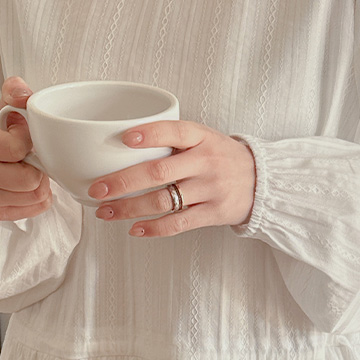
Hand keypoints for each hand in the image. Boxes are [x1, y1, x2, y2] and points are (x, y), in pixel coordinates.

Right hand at [0, 75, 51, 221]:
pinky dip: (40, 197)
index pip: (16, 149)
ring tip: (30, 167)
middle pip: (28, 179)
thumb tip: (22, 93)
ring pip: (34, 195)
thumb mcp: (8, 106)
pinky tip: (30, 184)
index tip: (24, 136)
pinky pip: (35, 210)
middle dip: (38, 165)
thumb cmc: (4, 130)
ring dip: (41, 181)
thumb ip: (15, 92)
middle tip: (32, 156)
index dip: (29, 141)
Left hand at [87, 119, 255, 236]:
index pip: (174, 131)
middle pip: (159, 172)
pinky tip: (134, 228)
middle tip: (97, 188)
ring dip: (129, 208)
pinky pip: (178, 223)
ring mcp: (210, 189)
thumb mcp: (204, 137)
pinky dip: (154, 227)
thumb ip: (172, 139)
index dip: (149, 134)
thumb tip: (119, 146)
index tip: (124, 139)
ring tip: (105, 211)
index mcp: (202, 137)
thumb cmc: (221, 157)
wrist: (261, 181)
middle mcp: (206, 162)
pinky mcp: (213, 213)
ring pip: (163, 201)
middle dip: (123, 181)